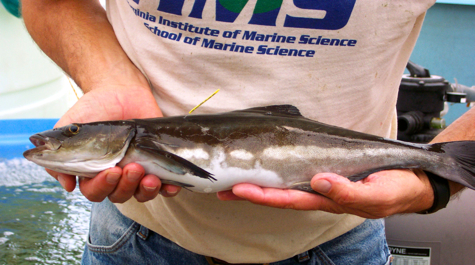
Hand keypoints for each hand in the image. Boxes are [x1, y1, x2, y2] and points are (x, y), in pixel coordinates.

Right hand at [48, 86, 180, 202]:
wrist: (120, 90)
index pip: (95, 192)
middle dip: (126, 185)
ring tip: (150, 176)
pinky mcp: (158, 165)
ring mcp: (138, 172)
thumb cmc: (94, 109)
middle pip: (119, 195)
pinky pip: (165, 186)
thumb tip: (68, 185)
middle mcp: (116, 177)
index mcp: (93, 172)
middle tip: (132, 167)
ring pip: (141, 194)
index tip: (112, 170)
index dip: (103, 186)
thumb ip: (61, 155)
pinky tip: (171, 185)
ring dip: (146, 190)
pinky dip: (168, 189)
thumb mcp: (71, 128)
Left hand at [217, 169, 433, 217]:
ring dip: (259, 184)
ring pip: (284, 186)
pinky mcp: (325, 172)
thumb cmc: (394, 190)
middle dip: (251, 192)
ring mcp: (320, 184)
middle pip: (278, 195)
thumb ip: (347, 192)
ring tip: (232, 182)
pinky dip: (276, 174)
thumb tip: (320, 182)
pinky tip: (264, 170)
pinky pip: (296, 175)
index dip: (263, 195)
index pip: (289, 200)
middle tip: (223, 187)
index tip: (239, 189)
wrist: (412, 184)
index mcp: (328, 201)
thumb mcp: (375, 195)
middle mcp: (319, 194)